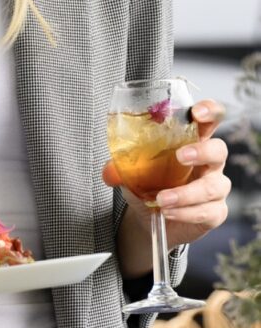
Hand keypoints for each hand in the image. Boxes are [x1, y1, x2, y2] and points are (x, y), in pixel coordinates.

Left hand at [105, 98, 229, 261]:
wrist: (149, 216)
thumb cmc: (148, 183)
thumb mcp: (132, 170)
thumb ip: (122, 166)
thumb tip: (109, 172)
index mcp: (191, 141)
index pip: (210, 119)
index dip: (210, 111)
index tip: (197, 112)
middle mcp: (208, 162)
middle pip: (219, 150)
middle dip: (202, 151)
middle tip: (181, 156)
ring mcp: (214, 186)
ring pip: (213, 186)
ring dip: (186, 193)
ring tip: (161, 199)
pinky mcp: (215, 211)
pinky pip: (209, 211)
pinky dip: (186, 213)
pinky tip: (169, 213)